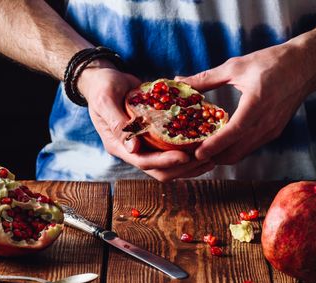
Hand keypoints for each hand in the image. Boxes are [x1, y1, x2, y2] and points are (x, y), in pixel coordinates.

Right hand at [78, 62, 214, 181]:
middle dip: (184, 168)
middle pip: (160, 170)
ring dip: (190, 165)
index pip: (144, 162)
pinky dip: (188, 151)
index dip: (165, 162)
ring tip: (212, 157)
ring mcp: (143, 146)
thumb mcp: (106, 100)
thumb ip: (117, 123)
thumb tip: (133, 149)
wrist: (104, 79)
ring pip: (168, 165)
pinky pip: (172, 150)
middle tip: (207, 159)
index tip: (185, 156)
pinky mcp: (153, 138)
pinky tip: (205, 145)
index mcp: (119, 145)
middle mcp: (132, 150)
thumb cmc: (103, 86)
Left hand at [176, 42, 315, 164]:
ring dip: (223, 155)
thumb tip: (179, 80)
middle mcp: (266, 123)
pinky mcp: (274, 132)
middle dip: (213, 157)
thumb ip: (206, 78)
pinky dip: (234, 149)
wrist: (306, 66)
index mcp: (257, 105)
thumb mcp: (236, 67)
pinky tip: (220, 144)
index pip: (233, 132)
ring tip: (202, 151)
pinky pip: (250, 147)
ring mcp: (272, 131)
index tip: (197, 153)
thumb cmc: (271, 62)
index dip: (214, 145)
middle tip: (191, 155)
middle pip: (236, 152)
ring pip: (242, 153)